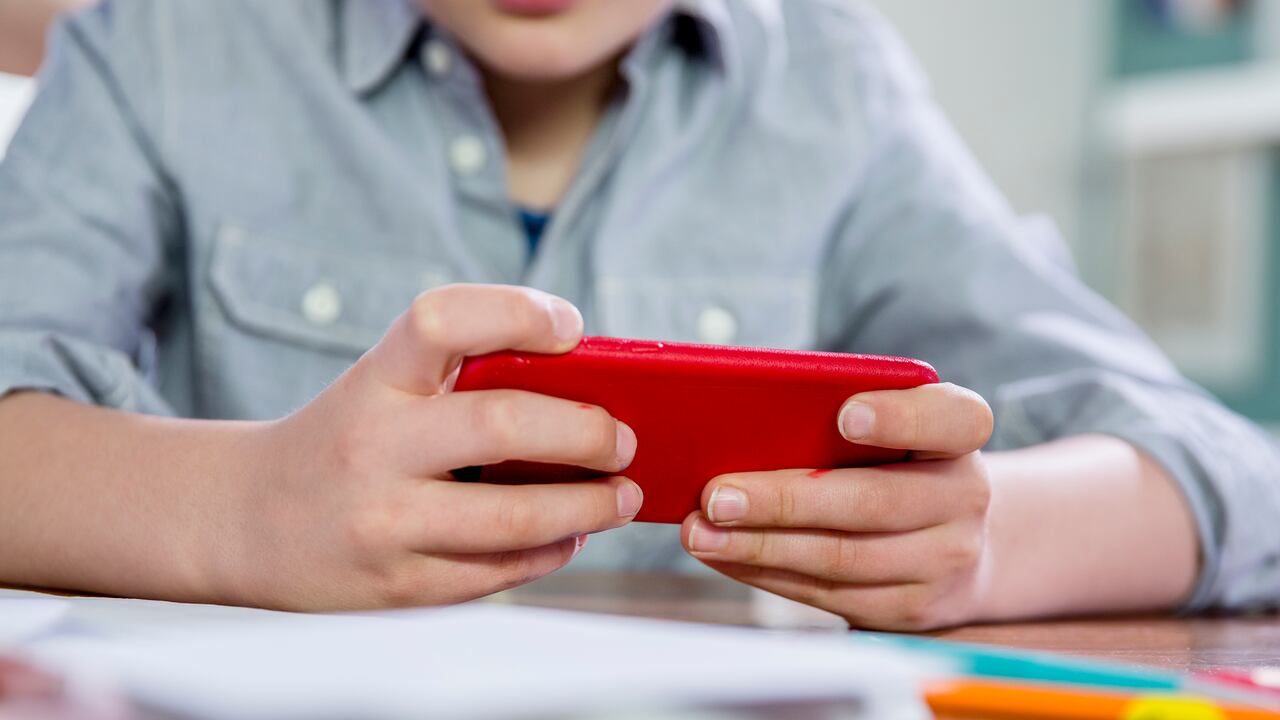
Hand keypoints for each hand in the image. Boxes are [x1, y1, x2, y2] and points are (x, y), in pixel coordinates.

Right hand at [216, 284, 642, 609]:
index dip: (518, 312)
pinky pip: (497, 573)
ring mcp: (383, 522)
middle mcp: (373, 445)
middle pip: (502, 424)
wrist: (244, 519)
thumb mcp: (381, 387)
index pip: (443, 320)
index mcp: (374, 379)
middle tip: (625, 439)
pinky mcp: (397, 584)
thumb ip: (463, 377)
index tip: (572, 328)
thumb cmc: (344, 438)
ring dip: (590, 507)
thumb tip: (589, 391)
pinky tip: (569, 536)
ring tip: (622, 497)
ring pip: (514, 518)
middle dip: (588, 432)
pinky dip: (551, 553)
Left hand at [680, 383, 993, 629]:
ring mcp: (945, 560)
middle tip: (718, 495)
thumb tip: (738, 419)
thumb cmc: (897, 462)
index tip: (845, 415)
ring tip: (702, 532)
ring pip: (842, 558)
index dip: (899, 417)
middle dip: (785, 500)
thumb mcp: (890, 426)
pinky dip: (766, 574)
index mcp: (959, 433)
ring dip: (760, 547)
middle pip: (873, 502)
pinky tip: (725, 554)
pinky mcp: (911, 608)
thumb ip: (836, 416)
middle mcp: (964, 497)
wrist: (958, 539)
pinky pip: (828, 594)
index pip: (952, 419)